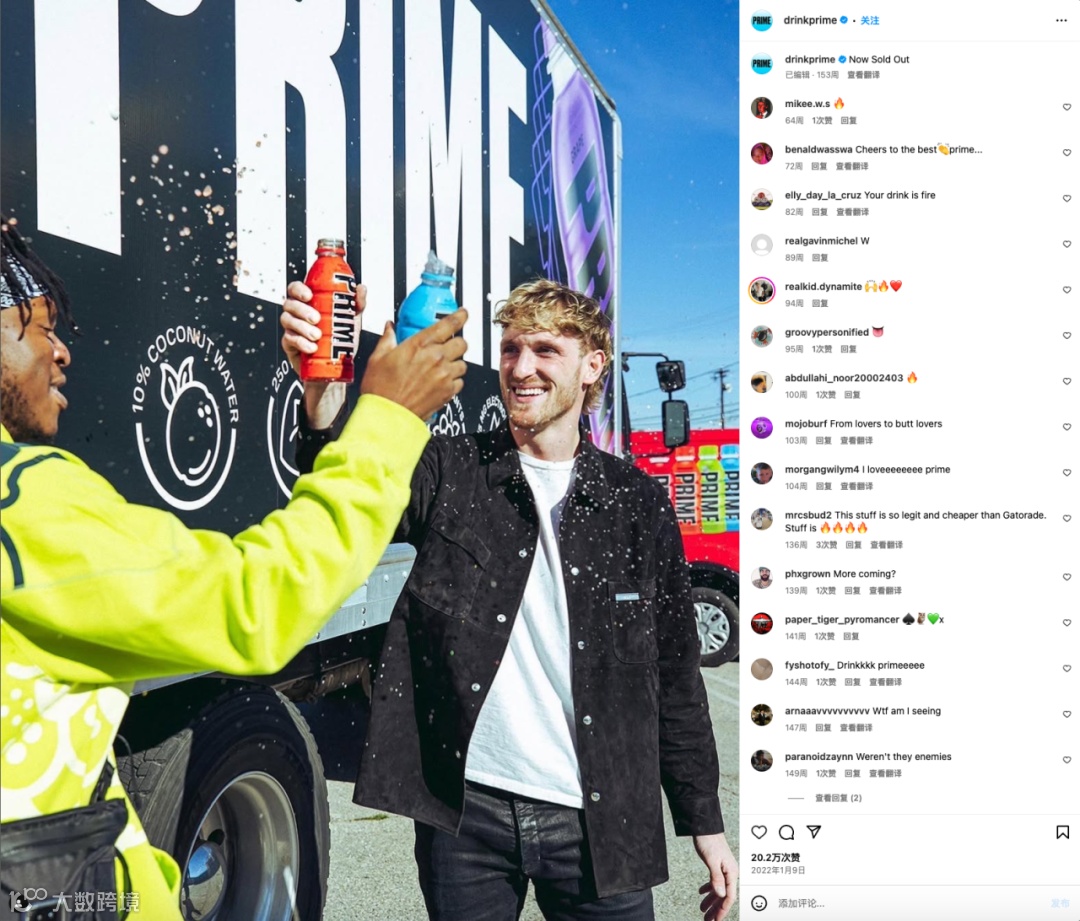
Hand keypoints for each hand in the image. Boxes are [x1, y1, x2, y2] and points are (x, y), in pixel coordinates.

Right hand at [281, 279, 365, 427]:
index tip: (309, 295)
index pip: (296, 289)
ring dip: (302, 327)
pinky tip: (311, 347)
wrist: (335, 368)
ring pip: (288, 321)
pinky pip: (289, 340)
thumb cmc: (339, 340)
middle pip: (290, 304)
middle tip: (317, 319)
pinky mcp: (289, 345)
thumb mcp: (351, 321)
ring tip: (317, 335)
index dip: (299, 289)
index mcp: (309, 303)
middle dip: (302, 310)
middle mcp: (297, 314)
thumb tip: (360, 288)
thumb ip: (356, 304)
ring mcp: (292, 329)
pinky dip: (300, 342)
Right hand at [361, 310, 467, 419]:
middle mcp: (436, 358)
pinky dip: (454, 381)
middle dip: (456, 343)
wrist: (388, 416)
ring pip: (463, 363)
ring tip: (441, 368)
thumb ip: (387, 340)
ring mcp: (444, 376)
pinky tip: (440, 382)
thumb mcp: (378, 358)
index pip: (448, 324)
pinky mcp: (448, 392)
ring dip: (455, 363)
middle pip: (461, 343)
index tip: (463, 314)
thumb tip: (389, 328)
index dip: (459, 316)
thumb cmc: (381, 390)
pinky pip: (460, 382)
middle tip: (447, 347)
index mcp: (419, 345)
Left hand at [695, 833, 738, 920]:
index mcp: (731, 872)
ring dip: (711, 901)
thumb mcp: (711, 860)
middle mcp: (730, 872)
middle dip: (715, 909)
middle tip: (707, 920)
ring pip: (718, 890)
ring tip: (703, 911)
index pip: (729, 897)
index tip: (715, 920)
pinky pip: (715, 882)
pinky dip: (708, 889)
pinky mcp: (717, 865)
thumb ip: (716, 878)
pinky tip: (701, 893)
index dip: (722, 910)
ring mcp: (724, 869)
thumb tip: (720, 895)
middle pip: (723, 896)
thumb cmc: (709, 841)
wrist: (705, 826)